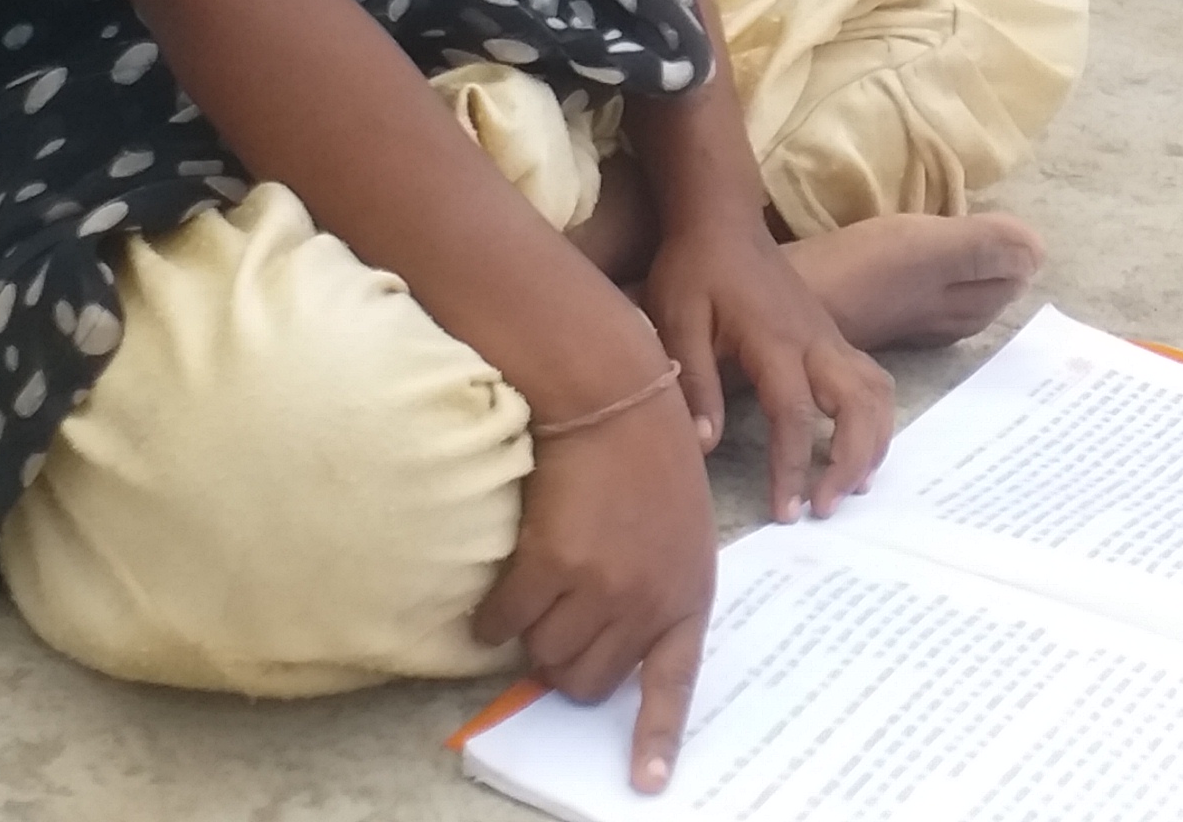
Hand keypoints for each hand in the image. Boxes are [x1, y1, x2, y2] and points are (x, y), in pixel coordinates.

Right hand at [471, 391, 714, 793]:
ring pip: (541, 654)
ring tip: (539, 585)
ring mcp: (601, 587)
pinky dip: (494, 614)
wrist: (615, 398)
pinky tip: (501, 589)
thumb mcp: (680, 531)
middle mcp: (648, 601)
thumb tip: (606, 649)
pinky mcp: (551, 566)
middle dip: (563, 662)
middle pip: (584, 682)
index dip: (654, 738)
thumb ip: (654, 590)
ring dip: (530, 633)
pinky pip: (504, 622)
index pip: (672, 683)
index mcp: (688, 595)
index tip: (645, 783)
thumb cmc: (650, 458)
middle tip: (557, 623)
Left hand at [640, 211, 897, 523]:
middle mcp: (815, 340)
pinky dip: (875, 420)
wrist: (722, 216)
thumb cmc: (694, 268)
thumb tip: (705, 445)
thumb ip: (694, 381)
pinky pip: (872, 380)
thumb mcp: (676, 320)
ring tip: (849, 487)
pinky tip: (857, 448)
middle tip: (824, 508)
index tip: (786, 512)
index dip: (793, 468)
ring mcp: (830, 335)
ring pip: (877, 394)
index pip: (795, 416)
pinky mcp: (832, 334)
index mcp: (775, 341)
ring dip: (872, 443)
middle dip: (850, 463)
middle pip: (858, 407)